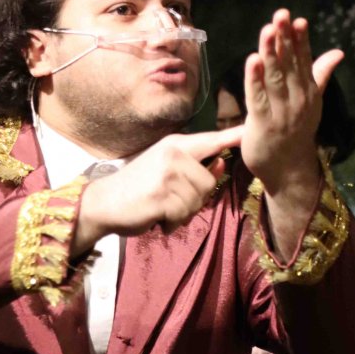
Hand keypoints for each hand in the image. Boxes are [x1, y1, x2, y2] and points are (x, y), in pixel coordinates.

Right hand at [72, 126, 242, 255]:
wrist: (104, 202)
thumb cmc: (138, 188)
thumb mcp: (167, 169)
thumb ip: (195, 167)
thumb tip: (223, 163)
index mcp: (176, 145)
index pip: (211, 140)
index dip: (233, 136)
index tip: (250, 130)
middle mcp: (173, 155)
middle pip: (210, 182)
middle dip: (196, 200)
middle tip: (172, 202)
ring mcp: (167, 175)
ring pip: (198, 201)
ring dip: (183, 213)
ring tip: (162, 209)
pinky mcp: (162, 196)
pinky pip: (183, 215)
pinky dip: (172, 223)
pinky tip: (157, 218)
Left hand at [240, 9, 341, 196]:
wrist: (288, 171)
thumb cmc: (295, 133)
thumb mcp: (311, 102)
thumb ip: (320, 74)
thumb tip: (338, 52)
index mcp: (308, 93)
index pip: (304, 62)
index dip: (300, 41)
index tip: (297, 20)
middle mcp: (297, 100)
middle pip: (289, 66)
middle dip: (284, 40)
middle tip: (280, 15)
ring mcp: (281, 113)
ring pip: (274, 79)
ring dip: (271, 53)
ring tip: (267, 30)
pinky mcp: (262, 124)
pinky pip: (258, 98)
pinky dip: (254, 80)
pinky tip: (253, 60)